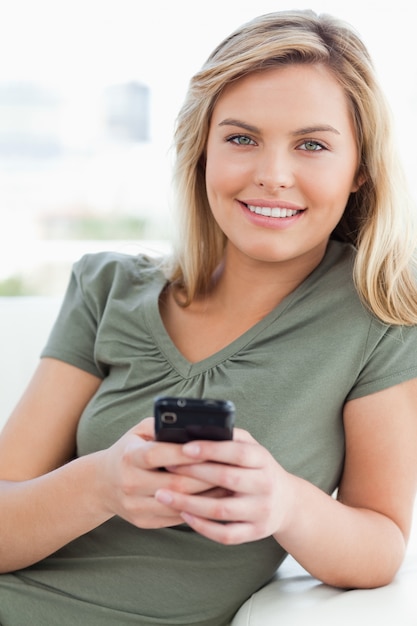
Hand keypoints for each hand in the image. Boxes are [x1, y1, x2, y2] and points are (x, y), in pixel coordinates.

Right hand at [99, 418, 217, 528]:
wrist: (103, 484)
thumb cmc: (129, 450)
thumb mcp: (139, 432)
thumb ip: (161, 426)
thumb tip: (194, 426)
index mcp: (128, 457)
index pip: (157, 454)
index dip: (183, 453)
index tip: (209, 447)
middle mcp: (129, 484)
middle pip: (174, 484)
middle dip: (205, 477)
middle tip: (229, 470)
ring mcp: (135, 506)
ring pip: (179, 504)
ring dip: (206, 497)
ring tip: (228, 486)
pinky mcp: (144, 522)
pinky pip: (176, 517)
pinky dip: (198, 508)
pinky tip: (214, 499)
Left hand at [154, 429, 293, 543]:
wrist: (287, 502)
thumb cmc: (258, 468)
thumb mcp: (251, 447)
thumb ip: (229, 436)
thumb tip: (195, 428)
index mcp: (263, 459)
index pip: (237, 452)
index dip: (210, 450)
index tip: (184, 448)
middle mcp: (265, 485)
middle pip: (227, 479)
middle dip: (193, 474)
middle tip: (166, 469)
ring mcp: (261, 511)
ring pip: (222, 510)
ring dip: (189, 503)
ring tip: (163, 495)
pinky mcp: (255, 533)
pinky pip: (226, 534)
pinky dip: (202, 526)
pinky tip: (183, 515)